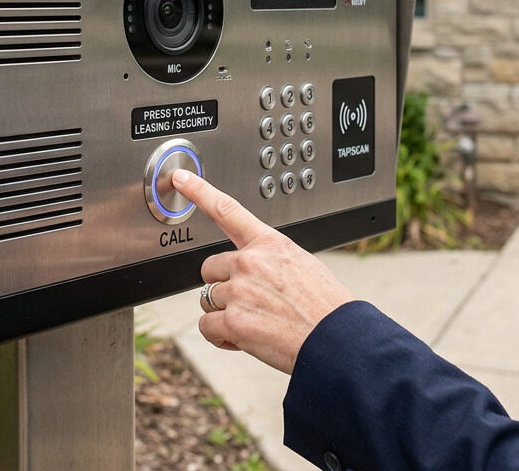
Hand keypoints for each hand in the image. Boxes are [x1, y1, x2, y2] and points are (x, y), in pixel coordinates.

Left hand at [172, 168, 355, 374]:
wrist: (337, 339)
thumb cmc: (326, 308)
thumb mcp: (303, 266)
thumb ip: (270, 261)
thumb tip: (253, 273)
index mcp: (269, 244)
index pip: (228, 210)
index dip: (199, 191)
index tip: (180, 178)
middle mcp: (250, 262)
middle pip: (210, 268)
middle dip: (223, 286)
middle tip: (250, 303)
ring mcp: (239, 290)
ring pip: (208, 300)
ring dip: (225, 314)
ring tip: (257, 323)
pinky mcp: (233, 321)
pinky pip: (207, 327)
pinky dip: (221, 337)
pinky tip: (244, 339)